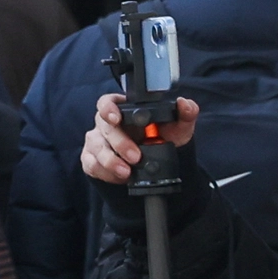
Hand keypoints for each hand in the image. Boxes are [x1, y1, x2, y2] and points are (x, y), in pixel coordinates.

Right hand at [79, 92, 200, 186]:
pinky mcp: (92, 159)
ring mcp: (97, 141)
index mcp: (123, 110)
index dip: (108, 108)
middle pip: (104, 127)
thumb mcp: (178, 127)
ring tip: (126, 172)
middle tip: (135, 157)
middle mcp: (106, 124)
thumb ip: (185, 114)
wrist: (157, 164)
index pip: (107, 102)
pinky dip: (105, 172)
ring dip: (110, 161)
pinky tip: (119, 176)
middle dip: (119, 143)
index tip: (116, 117)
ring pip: (96, 148)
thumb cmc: (162, 139)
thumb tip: (184, 104)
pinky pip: (91, 165)